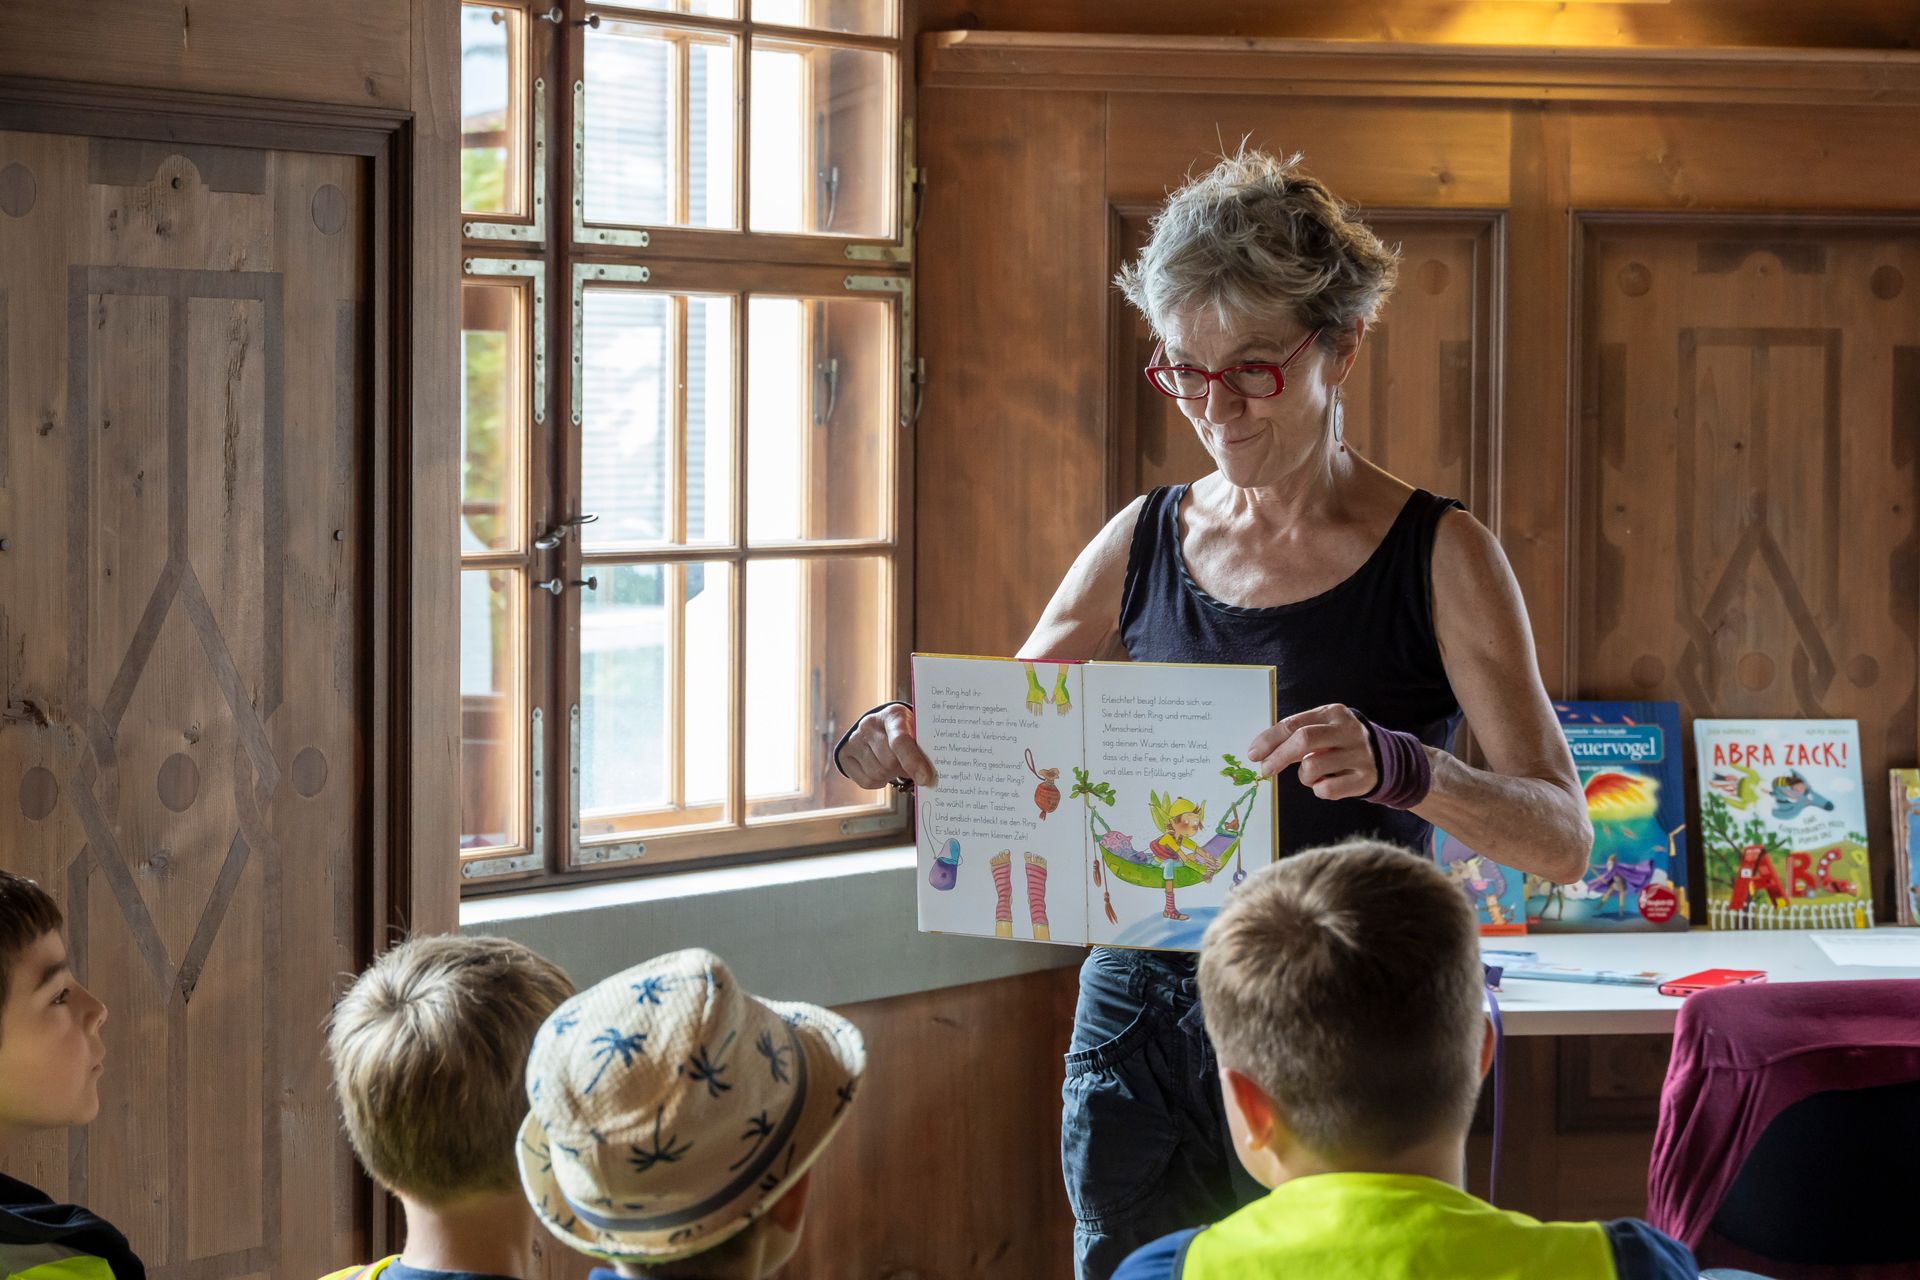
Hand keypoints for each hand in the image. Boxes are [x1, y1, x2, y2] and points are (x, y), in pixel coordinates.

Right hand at [836, 704, 937, 789]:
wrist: (879, 725)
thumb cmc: (904, 731)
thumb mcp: (916, 731)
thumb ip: (922, 749)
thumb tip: (928, 776)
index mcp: (893, 715)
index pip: (900, 741)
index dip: (913, 762)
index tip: (925, 779)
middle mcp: (870, 724)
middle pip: (889, 762)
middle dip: (903, 770)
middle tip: (910, 767)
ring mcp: (854, 739)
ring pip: (878, 773)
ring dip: (891, 776)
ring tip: (895, 765)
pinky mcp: (845, 754)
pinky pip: (867, 781)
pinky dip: (878, 782)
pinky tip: (882, 770)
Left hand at [1246, 704, 1377, 800]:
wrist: (1384, 756)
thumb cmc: (1339, 742)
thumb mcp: (1323, 728)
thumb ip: (1296, 734)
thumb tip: (1261, 751)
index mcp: (1333, 713)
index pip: (1293, 724)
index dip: (1270, 740)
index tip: (1254, 753)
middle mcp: (1348, 731)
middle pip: (1303, 740)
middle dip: (1278, 757)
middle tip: (1265, 770)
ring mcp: (1359, 754)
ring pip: (1312, 767)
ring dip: (1303, 776)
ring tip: (1311, 774)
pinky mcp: (1364, 778)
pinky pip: (1327, 790)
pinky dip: (1319, 789)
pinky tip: (1327, 782)